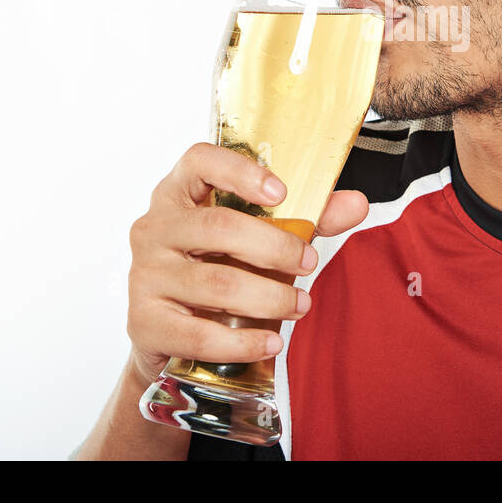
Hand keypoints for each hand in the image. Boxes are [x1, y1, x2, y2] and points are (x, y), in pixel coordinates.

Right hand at [125, 141, 369, 385]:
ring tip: (300, 306)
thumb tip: (357, 203)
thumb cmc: (219, 268)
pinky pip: (199, 333)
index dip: (240, 171)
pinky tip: (272, 341)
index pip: (200, 161)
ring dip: (269, 297)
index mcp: (180, 193)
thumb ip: (307, 218)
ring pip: (215, 283)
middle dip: (274, 247)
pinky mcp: (144, 320)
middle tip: (309, 262)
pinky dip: (243, 341)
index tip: (282, 192)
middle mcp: (155, 227)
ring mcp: (145, 273)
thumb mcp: (261, 238)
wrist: (170, 333)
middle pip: (218, 226)